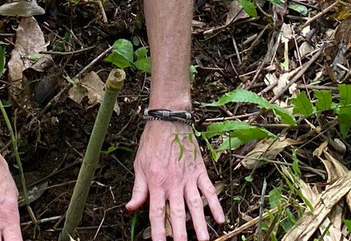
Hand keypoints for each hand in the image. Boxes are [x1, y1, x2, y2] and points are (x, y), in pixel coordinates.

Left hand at [125, 120, 224, 240]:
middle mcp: (173, 183)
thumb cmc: (152, 143)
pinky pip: (209, 190)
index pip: (157, 213)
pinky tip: (220, 219)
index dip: (158, 232)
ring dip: (200, 225)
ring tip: (204, 240)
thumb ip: (138, 189)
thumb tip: (131, 208)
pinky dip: (215, 205)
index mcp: (157, 183)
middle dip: (180, 234)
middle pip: (178, 214)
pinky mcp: (200, 170)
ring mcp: (188, 178)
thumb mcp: (139, 165)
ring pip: (195, 205)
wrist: (168, 121)